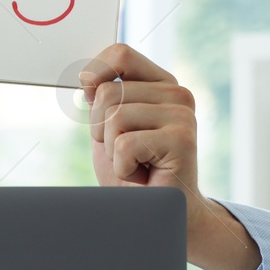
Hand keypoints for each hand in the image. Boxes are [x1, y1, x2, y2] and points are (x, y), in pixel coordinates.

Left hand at [80, 43, 260, 269]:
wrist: (157, 215)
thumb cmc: (134, 174)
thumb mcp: (108, 130)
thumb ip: (101, 100)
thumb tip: (88, 77)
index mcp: (161, 85)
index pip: (120, 53)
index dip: (95, 71)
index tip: (87, 91)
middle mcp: (177, 94)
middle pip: (108, 91)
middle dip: (100, 129)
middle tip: (124, 153)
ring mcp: (183, 115)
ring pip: (114, 117)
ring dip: (112, 150)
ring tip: (135, 164)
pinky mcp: (182, 140)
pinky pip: (124, 143)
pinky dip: (123, 167)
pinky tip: (143, 176)